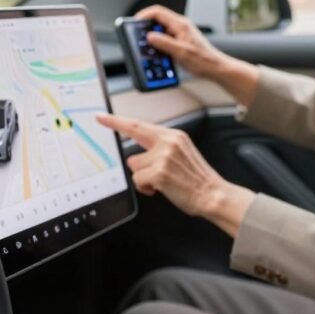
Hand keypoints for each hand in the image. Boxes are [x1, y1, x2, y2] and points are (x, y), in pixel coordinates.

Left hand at [97, 113, 254, 231]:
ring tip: (165, 183)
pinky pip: (138, 181)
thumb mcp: (183, 154)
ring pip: (135, 169)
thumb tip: (142, 155)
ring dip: (145, 179)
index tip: (101, 117)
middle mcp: (168, 143)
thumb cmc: (198, 180)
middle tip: (155, 177)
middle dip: (141, 170)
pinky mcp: (159, 172)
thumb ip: (163, 148)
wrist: (213, 195)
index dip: (116, 122)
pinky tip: (161, 189)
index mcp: (174, 136)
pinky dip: (146, 189)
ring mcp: (163, 157)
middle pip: (134, 155)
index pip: (138, 126)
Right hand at [135, 5, 225, 78]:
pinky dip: (159, 47)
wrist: (215, 68)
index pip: (157, 12)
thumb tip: (150, 37)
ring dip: (153, 40)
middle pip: (156, 21)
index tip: (134, 24)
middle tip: (139, 40)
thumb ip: (164, 43)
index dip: (143, 16)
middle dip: (146, 30)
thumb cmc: (204, 60)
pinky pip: (165, 40)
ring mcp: (179, 34)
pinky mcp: (179, 42)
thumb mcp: (181, 52)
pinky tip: (159, 56)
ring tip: (149, 51)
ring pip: (160, 32)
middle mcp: (179, 26)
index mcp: (180, 24)